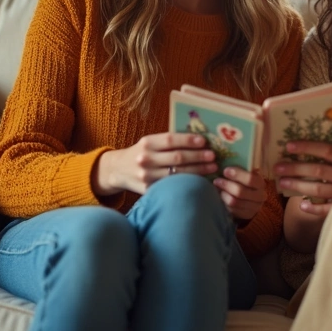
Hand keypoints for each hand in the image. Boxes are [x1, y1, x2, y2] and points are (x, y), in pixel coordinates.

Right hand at [94, 133, 216, 195]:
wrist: (117, 170)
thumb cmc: (141, 153)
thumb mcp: (149, 142)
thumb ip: (168, 142)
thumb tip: (199, 140)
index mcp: (147, 143)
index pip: (171, 140)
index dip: (189, 140)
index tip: (204, 141)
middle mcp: (146, 159)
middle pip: (177, 158)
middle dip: (198, 157)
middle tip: (213, 156)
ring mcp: (147, 176)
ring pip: (177, 174)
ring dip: (198, 171)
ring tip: (212, 168)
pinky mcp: (149, 190)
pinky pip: (172, 186)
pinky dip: (187, 183)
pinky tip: (200, 181)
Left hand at [213, 168, 267, 221]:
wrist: (251, 200)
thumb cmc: (246, 183)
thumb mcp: (246, 174)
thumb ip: (241, 169)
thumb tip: (226, 161)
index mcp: (260, 183)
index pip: (251, 179)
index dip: (237, 174)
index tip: (225, 170)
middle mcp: (260, 196)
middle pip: (240, 192)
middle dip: (226, 185)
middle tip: (217, 180)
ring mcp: (253, 208)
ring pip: (234, 202)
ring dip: (223, 194)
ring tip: (216, 188)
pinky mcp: (246, 215)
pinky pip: (231, 210)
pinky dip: (224, 202)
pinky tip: (220, 196)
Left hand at [274, 128, 331, 215]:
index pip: (328, 151)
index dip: (308, 147)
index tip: (289, 146)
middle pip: (319, 171)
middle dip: (295, 168)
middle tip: (277, 167)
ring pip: (319, 190)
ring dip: (298, 187)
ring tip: (282, 185)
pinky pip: (329, 210)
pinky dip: (315, 208)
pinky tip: (302, 206)